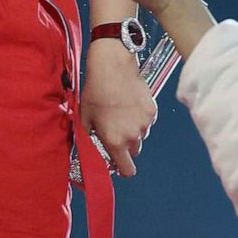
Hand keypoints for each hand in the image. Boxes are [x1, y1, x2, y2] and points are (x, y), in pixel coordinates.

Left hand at [81, 40, 155, 176]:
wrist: (113, 67)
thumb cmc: (96, 91)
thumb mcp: (85, 117)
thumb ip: (89, 139)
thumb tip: (89, 150)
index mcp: (115, 141)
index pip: (127, 170)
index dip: (122, 168)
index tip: (117, 163)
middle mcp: (133, 136)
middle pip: (133, 152)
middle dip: (125, 146)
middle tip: (114, 130)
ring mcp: (145, 124)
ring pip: (141, 136)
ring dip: (133, 131)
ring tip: (120, 113)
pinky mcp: (152, 111)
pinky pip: (147, 122)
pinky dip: (140, 118)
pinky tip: (129, 104)